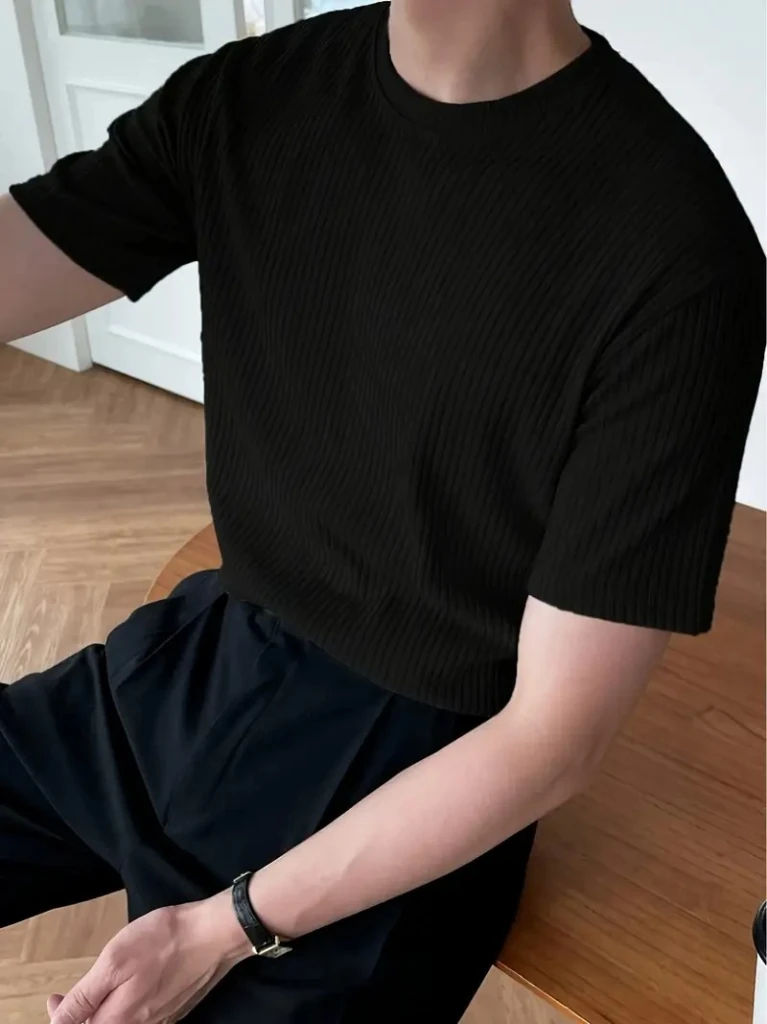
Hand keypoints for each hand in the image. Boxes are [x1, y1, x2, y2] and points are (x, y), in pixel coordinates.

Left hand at [47, 889, 251, 1023]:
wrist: (214, 934)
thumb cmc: (162, 941)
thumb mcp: (114, 961)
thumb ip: (85, 996)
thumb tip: (58, 1022)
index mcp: (118, 1019)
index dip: (60, 1018)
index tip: (55, 997)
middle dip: (82, 1015)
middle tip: (71, 992)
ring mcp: (160, 1019)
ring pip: (123, 1021)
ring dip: (105, 1010)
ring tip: (101, 986)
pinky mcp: (176, 1009)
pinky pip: (144, 1016)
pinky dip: (129, 1006)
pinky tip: (134, 984)